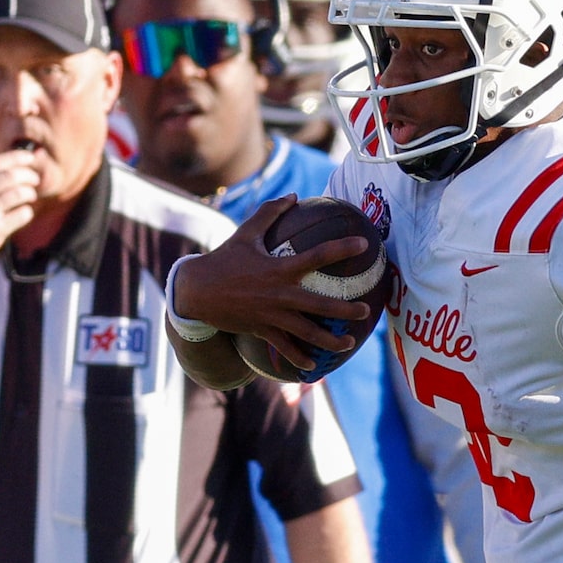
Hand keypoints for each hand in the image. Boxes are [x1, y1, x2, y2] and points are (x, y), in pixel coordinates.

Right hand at [0, 150, 42, 265]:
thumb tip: (8, 166)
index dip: (17, 157)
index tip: (30, 157)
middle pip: (11, 176)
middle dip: (28, 175)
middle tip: (35, 179)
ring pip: (20, 193)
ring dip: (30, 193)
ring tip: (30, 196)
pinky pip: (23, 214)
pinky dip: (27, 212)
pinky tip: (23, 213)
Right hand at [168, 197, 377, 373]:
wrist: (197, 291)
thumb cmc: (224, 259)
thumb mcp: (246, 233)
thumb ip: (270, 212)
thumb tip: (293, 195)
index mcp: (280, 268)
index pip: (318, 256)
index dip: (343, 248)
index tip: (364, 245)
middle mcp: (280, 295)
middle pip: (321, 305)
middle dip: (346, 310)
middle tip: (365, 311)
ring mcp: (272, 316)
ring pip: (307, 333)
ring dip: (330, 341)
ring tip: (349, 344)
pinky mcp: (261, 331)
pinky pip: (284, 348)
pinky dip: (298, 358)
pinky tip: (312, 367)